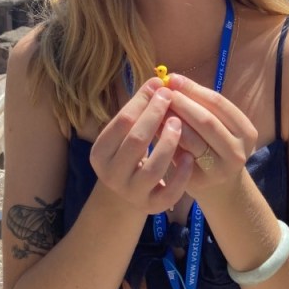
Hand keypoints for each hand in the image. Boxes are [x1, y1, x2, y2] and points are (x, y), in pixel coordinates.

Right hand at [89, 79, 193, 212]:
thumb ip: (139, 110)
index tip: (158, 84)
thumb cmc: (130, 153)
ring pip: (153, 168)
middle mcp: (111, 175)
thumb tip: (157, 82)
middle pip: (136, 141)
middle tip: (170, 97)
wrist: (129, 194)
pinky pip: (169, 192)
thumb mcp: (126, 133)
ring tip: (179, 123)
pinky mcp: (152, 207)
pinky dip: (180, 174)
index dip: (141, 101)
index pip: (121, 122)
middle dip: (154, 116)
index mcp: (100, 154)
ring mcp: (131, 193)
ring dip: (168, 143)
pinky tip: (188, 156)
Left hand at [164, 73, 257, 197]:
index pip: (218, 103)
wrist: (219, 186)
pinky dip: (166, 138)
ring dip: (171, 119)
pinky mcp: (200, 182)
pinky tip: (154, 127)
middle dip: (181, 103)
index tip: (173, 78)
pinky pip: (179, 155)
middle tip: (161, 91)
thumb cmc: (215, 146)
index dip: (194, 89)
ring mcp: (220, 169)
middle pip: (206, 120)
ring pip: (192, 139)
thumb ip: (201, 106)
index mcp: (246, 131)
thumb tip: (172, 81)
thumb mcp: (219, 125)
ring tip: (156, 106)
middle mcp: (238, 152)